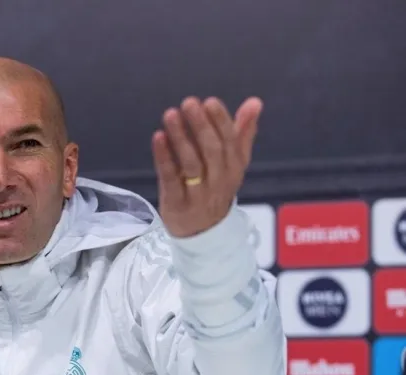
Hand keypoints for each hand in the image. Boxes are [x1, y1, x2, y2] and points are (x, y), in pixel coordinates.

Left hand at [151, 96, 261, 237]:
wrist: (203, 234)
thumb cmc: (215, 188)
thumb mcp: (232, 164)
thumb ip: (242, 133)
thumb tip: (255, 102)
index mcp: (234, 168)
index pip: (230, 142)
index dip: (221, 121)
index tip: (209, 101)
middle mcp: (218, 181)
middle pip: (212, 151)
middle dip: (201, 125)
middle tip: (189, 103)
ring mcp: (197, 194)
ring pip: (191, 164)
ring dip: (181, 137)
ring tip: (171, 114)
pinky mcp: (176, 203)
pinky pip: (170, 178)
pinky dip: (164, 157)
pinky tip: (158, 137)